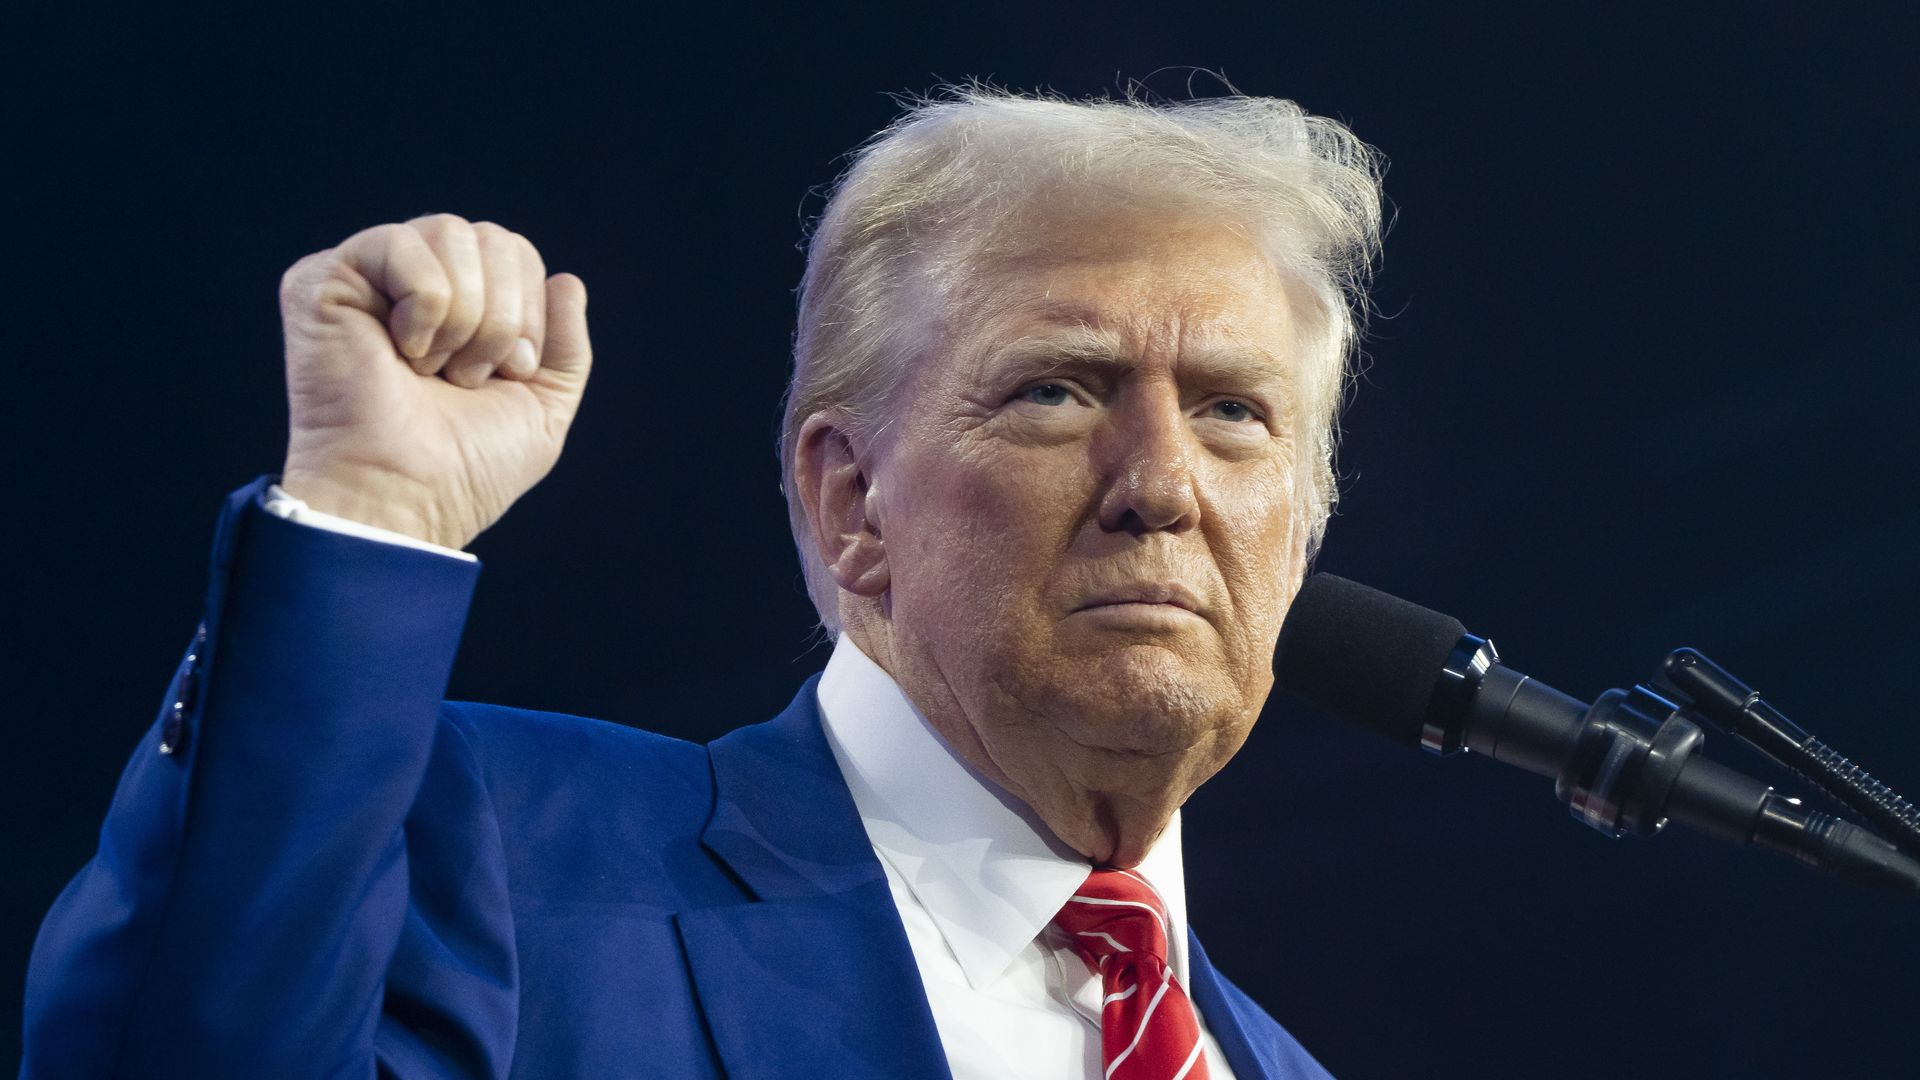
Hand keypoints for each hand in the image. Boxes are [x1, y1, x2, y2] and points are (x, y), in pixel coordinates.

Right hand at [277, 214, 590, 549]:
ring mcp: (368, 278)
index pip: (518, 254)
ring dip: (467, 315)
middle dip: (504, 314)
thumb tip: (567, 280)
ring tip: (435, 368)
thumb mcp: (543, 408)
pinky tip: (401, 352)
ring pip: (453, 231)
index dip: (529, 312)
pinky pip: (400, 242)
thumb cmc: (465, 467)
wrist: (408, 496)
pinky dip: (425, 304)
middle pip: (494, 237)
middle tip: (470, 376)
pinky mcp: (323, 279)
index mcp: (461, 307)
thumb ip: (566, 346)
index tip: (510, 374)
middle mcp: (413, 284)